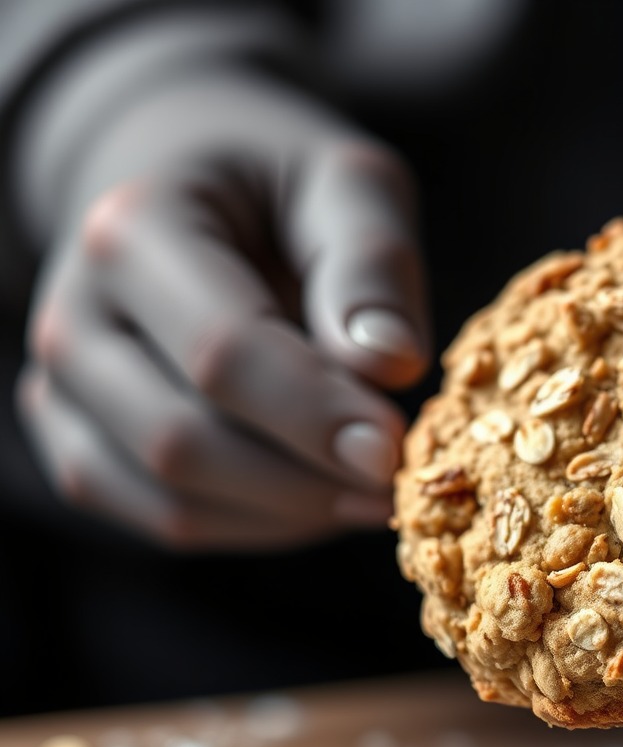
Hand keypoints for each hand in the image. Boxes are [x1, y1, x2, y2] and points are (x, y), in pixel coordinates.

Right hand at [16, 69, 429, 549]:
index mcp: (133, 231)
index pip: (220, 352)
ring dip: (289, 513)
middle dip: (306, 480)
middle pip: (184, 443)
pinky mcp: (84, 446)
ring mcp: (65, 392)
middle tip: (397, 481)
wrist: (187, 194)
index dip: (313, 414)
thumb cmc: (278, 190)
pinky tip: (317, 494)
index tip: (394, 450)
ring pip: (175, 502)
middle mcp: (76, 319)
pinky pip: (169, 523)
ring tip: (367, 486)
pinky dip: (257, 527)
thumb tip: (390, 363)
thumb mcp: (344, 184)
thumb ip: (369, 263)